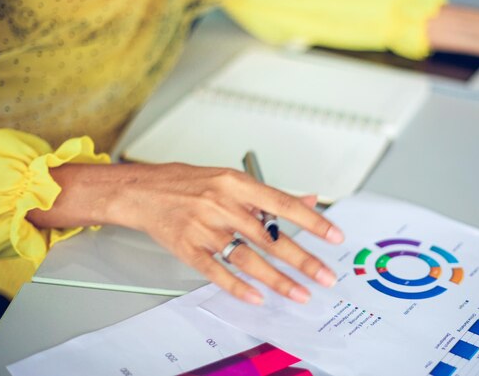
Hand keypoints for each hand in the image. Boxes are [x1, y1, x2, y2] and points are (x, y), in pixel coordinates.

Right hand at [27, 163, 343, 304]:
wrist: (143, 191)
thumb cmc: (188, 183)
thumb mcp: (231, 180)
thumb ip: (269, 195)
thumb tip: (308, 199)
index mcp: (237, 184)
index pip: (283, 204)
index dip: (312, 221)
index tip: (334, 236)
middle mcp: (223, 206)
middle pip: (269, 237)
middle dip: (302, 260)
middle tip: (325, 276)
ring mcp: (204, 229)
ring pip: (247, 258)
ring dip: (277, 280)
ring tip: (299, 293)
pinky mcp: (188, 249)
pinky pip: (216, 271)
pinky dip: (237, 287)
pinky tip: (256, 297)